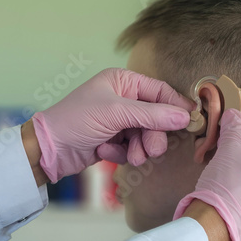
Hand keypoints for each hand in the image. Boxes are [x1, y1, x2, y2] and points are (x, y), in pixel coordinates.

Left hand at [32, 68, 192, 182]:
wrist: (49, 149)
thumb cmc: (77, 120)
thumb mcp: (116, 113)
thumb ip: (152, 115)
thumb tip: (185, 117)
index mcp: (123, 82)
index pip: (159, 91)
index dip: (176, 106)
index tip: (191, 120)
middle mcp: (123, 99)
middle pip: (156, 117)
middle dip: (153, 136)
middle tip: (153, 150)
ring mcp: (119, 121)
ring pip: (146, 136)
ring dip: (139, 149)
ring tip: (131, 157)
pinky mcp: (115, 140)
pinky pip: (133, 148)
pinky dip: (122, 153)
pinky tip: (105, 152)